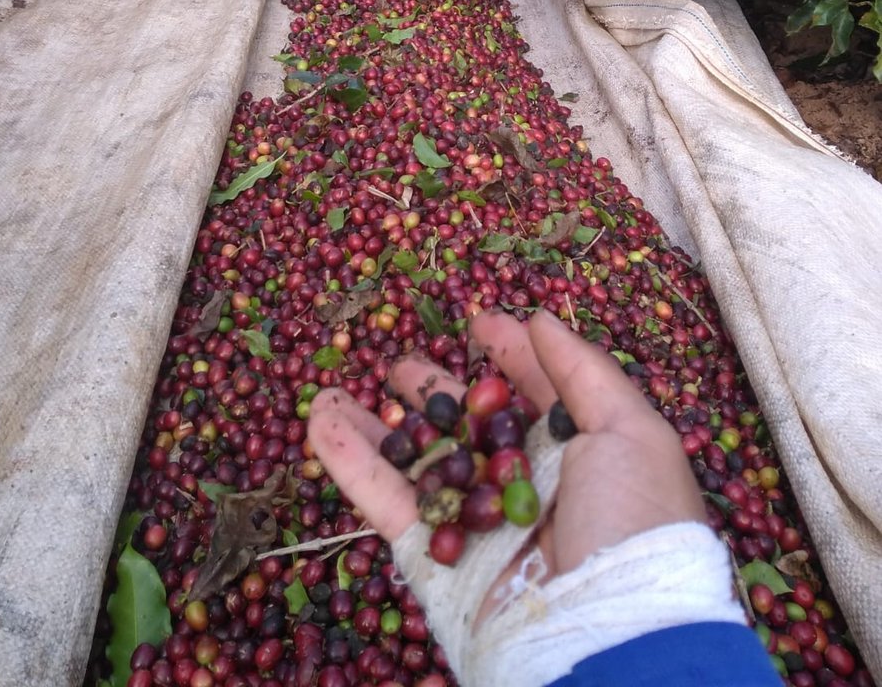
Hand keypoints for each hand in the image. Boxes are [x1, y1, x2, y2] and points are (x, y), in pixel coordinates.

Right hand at [308, 307, 705, 591]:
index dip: (508, 355)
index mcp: (577, 456)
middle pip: (467, 429)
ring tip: (340, 389)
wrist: (612, 636)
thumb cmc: (633, 524)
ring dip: (378, 427)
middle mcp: (524, 488)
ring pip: (419, 465)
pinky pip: (389, 505)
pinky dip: (352, 465)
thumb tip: (542, 319)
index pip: (534, 393)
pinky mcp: (435, 562)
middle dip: (434, 392)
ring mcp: (477, 525)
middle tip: (400, 364)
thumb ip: (583, 372)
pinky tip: (323, 422)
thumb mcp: (630, 433)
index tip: (478, 321)